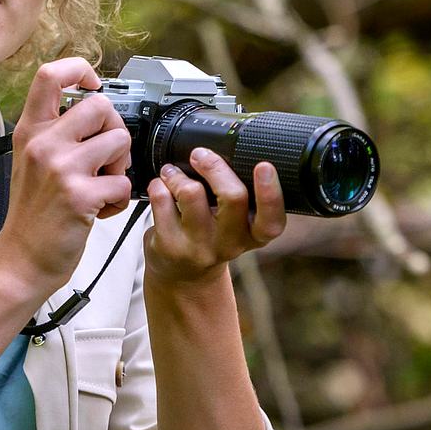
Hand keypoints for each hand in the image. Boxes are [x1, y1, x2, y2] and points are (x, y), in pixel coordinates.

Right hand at [0, 58, 132, 293]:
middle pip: (101, 105)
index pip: (51, 75)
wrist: (19, 261)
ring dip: (121, 167)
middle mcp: (42, 143)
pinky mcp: (79, 196)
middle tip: (106, 157)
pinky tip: (100, 210)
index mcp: (30, 131)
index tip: (93, 85)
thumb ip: (54, 134)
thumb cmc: (30, 216)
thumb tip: (95, 111)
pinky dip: (120, 201)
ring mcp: (60, 168)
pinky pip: (123, 183)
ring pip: (120, 140)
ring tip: (103, 186)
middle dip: (115, 130)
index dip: (80, 70)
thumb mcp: (30, 163)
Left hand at [144, 148, 285, 286]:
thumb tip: (223, 152)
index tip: (264, 165)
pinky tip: (160, 187)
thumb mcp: (234, 225)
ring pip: (192, 193)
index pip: (272, 220)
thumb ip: (238, 198)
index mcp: (253, 235)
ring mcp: (199, 246)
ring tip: (172, 172)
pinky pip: (162, 200)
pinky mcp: (170, 245)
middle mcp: (230, 243)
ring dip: (178, 174)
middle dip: (215, 166)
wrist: (182, 276)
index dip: (271, 193)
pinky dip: (158, 185)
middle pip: (233, 197)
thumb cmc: (211, 239)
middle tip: (200, 155)